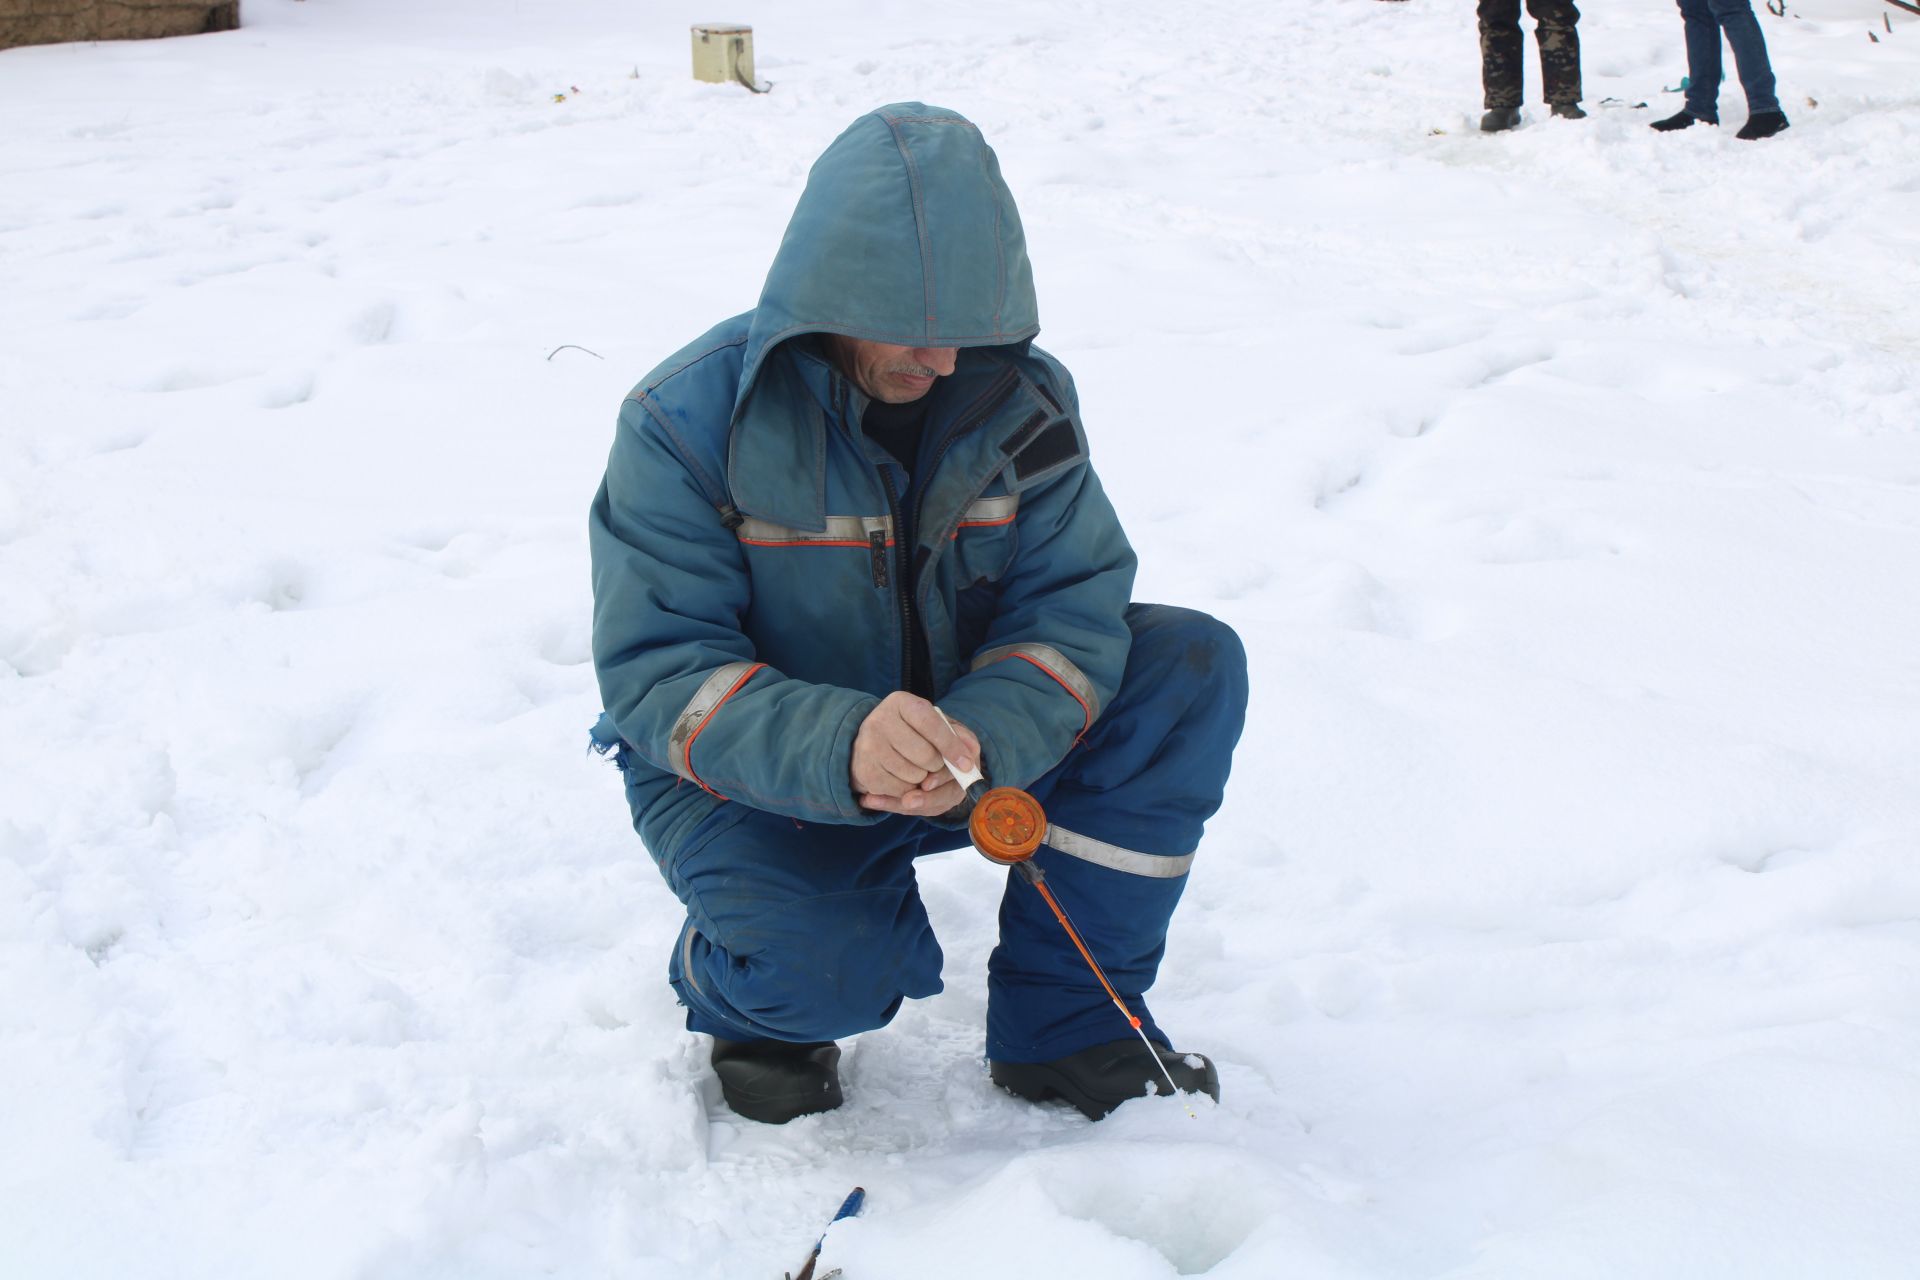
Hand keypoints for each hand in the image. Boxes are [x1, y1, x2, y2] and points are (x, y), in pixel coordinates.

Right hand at [852, 692, 979, 815]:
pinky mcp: (864, 770)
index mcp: (902, 702)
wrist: (870, 744)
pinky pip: (899, 791)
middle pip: (926, 756)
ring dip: (922, 779)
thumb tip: (972, 750)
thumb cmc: (911, 732)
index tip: (966, 764)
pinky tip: (899, 777)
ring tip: (913, 768)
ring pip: (914, 776)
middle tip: (932, 763)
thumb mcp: (934, 725)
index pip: (932, 725)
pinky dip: (907, 790)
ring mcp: (868, 746)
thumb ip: (958, 735)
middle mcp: (880, 720)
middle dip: (937, 765)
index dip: (951, 746)